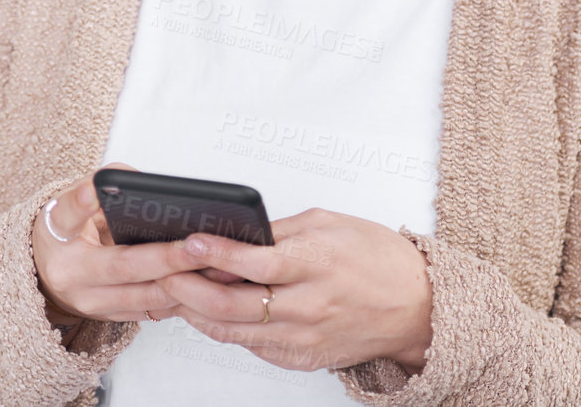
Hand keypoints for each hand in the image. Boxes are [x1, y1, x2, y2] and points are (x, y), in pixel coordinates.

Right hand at [31, 162, 238, 325]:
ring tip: (218, 265)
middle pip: (125, 268)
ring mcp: (93, 304)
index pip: (71, 218)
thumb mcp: (68, 203)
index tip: (94, 191)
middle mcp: (73, 278)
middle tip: (201, 244)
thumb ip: (98, 187)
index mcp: (58, 240)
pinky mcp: (113, 318)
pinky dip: (183, 298)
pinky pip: (154, 311)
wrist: (47, 273)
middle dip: (169, 258)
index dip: (84, 204)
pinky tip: (209, 282)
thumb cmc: (67, 231)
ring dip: (185, 283)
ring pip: (146, 298)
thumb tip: (139, 181)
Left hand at [154, 207, 432, 374]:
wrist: (417, 306)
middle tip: (164, 271)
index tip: (188, 242)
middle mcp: (309, 304)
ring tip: (176, 292)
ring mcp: (304, 336)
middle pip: (232, 304)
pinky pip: (253, 345)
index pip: (254, 261)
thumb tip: (238, 235)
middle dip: (188, 288)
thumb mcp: (331, 224)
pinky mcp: (302, 357)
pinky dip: (226, 328)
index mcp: (316, 263)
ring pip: (234, 330)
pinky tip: (210, 311)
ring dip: (198, 312)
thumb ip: (282, 231)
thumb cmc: (378, 259)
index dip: (215, 253)